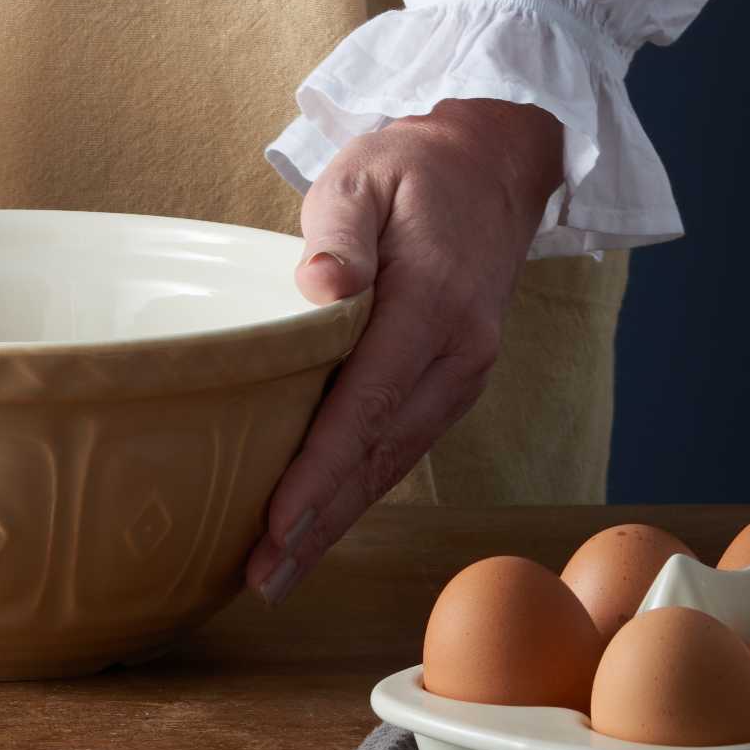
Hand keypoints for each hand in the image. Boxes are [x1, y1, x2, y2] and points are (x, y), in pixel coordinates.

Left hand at [246, 98, 564, 604]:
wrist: (489, 169)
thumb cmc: (411, 172)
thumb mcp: (364, 177)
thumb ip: (339, 235)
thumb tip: (320, 290)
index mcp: (434, 304)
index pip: (367, 405)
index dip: (320, 471)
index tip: (275, 522)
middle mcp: (457, 354)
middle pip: (379, 456)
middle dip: (319, 524)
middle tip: (259, 580)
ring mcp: (461, 375)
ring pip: (392, 464)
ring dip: (335, 521)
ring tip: (276, 572)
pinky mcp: (451, 383)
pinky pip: (400, 447)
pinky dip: (358, 491)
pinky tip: (317, 524)